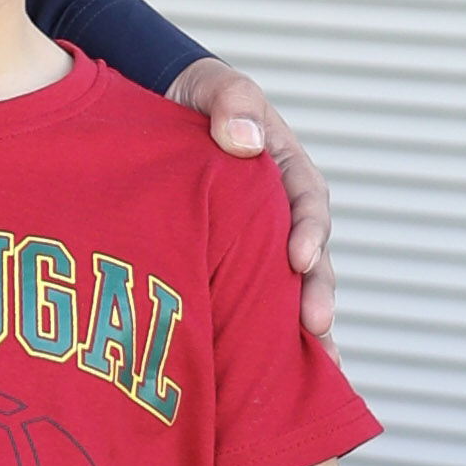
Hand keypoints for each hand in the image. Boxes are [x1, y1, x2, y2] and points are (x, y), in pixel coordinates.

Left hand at [167, 60, 336, 347]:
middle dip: (316, 295)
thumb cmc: (188, 97)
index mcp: (283, 169)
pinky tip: (268, 379)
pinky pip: (251, 303)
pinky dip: (264, 338)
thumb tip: (244, 139)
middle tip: (316, 329)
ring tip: (317, 371)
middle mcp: (278, 212)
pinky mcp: (229, 268)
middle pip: (310, 258)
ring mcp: (256, 244)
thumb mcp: (211, 86)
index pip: (308, 202)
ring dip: (302, 330)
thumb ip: (231, 100)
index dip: (308, 232)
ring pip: (287, 290)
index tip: (297, 260)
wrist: (148, 109)